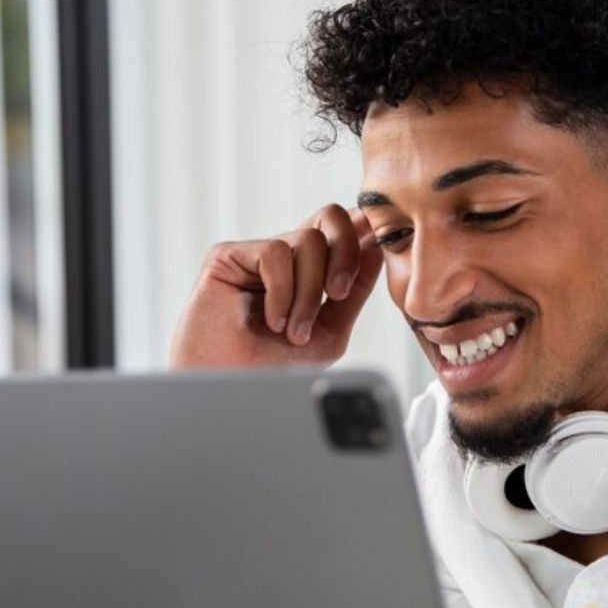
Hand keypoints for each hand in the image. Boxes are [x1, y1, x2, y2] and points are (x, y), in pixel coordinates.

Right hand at [169, 205, 383, 368]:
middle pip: (330, 216)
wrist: (231, 391)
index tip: (379, 242)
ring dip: (308, 292)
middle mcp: (285, 255)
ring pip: (307, 240)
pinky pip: (274, 253)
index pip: (342, 231)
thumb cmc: (273, 365)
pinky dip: (281, 291)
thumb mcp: (331, 332)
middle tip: (337, 294)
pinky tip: (271, 319)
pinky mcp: (228, 255)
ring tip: (293, 330)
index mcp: (310, 269)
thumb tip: (375, 250)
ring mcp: (256, 253)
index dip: (363, 229)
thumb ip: (353, 293)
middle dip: (345, 252)